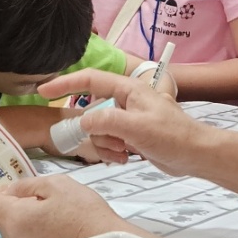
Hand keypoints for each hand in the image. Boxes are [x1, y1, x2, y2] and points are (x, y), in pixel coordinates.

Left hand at [0, 172, 127, 237]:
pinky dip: (31, 221)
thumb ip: (25, 186)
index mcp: (13, 217)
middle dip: (4, 193)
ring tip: (49, 199)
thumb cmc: (86, 215)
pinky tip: (53, 215)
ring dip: (21, 208)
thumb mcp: (55, 185)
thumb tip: (8, 189)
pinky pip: (23, 233)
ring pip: (11, 221)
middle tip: (22, 178)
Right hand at [38, 69, 205, 174]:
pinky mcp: (130, 134)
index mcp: (128, 89)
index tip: (43, 91)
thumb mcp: (136, 127)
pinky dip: (112, 151)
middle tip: (115, 144)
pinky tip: (126, 158)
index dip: (64, 83)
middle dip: (97, 132)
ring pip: (99, 130)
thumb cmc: (172, 136)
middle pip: (93, 111)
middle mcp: (126, 100)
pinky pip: (109, 140)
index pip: (89, 80)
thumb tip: (83, 121)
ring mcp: (128, 118)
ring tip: (125, 152)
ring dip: (106, 144)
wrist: (195, 155)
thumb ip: (106, 121)